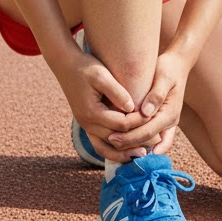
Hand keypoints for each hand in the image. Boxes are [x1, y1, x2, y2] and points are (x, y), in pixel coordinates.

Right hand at [51, 48, 149, 162]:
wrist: (66, 66)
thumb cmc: (86, 67)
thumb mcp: (102, 75)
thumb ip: (117, 92)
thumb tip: (132, 108)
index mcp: (92, 112)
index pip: (121, 124)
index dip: (138, 121)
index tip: (152, 116)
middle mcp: (87, 123)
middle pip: (115, 140)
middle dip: (135, 141)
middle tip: (155, 142)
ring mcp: (85, 126)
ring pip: (105, 148)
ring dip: (123, 153)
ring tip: (142, 154)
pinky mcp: (87, 125)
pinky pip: (100, 144)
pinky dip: (113, 150)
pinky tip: (127, 150)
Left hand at [107, 49, 189, 156]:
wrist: (178, 65)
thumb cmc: (169, 69)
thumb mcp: (164, 77)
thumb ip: (156, 95)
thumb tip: (146, 112)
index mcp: (170, 113)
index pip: (148, 131)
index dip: (130, 137)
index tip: (112, 137)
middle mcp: (170, 122)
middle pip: (147, 139)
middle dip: (128, 143)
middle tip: (109, 141)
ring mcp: (167, 123)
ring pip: (151, 142)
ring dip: (133, 145)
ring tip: (114, 143)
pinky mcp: (162, 120)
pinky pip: (153, 137)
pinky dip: (141, 141)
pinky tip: (126, 142)